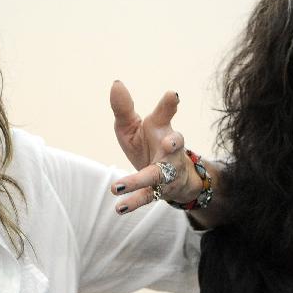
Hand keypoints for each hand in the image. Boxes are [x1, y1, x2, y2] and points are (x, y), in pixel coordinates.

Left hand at [109, 80, 200, 213]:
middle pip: (176, 143)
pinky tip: (118, 208)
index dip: (170, 104)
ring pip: (158, 175)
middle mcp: (170, 148)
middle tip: (170, 140)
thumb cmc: (147, 145)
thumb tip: (116, 83)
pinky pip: (147, 197)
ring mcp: (167, 171)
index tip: (172, 96)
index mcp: (163, 128)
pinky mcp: (159, 190)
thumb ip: (124, 109)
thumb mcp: (133, 126)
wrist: (169, 177)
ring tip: (118, 185)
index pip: (167, 113)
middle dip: (175, 142)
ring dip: (139, 179)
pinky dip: (133, 202)